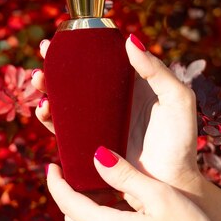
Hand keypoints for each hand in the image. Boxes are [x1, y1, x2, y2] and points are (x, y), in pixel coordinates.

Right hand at [32, 36, 202, 196]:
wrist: (170, 182)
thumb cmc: (180, 141)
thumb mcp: (177, 99)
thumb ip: (157, 70)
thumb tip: (129, 40)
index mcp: (130, 84)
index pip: (100, 59)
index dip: (79, 48)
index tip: (62, 38)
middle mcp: (110, 101)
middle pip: (75, 78)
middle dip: (54, 67)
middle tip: (43, 57)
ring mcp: (97, 123)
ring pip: (64, 101)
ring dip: (47, 90)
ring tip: (40, 85)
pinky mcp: (87, 144)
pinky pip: (62, 128)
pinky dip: (49, 118)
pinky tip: (45, 111)